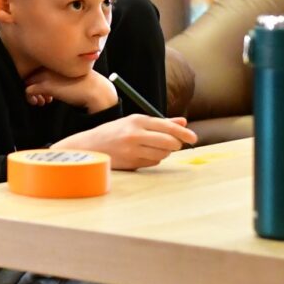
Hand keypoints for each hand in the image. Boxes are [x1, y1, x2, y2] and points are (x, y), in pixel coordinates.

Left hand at [25, 68, 116, 112]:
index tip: (49, 91)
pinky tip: (42, 102)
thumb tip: (52, 87)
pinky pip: (27, 91)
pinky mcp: (45, 85)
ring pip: (26, 82)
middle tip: (44, 98)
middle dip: (35, 87)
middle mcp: (49, 65)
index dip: (40, 80)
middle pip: (30, 74)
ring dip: (33, 94)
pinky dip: (31, 99)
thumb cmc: (87, 85)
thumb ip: (60, 77)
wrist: (96, 90)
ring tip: (42, 101)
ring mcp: (46, 75)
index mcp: (56, 61)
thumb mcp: (72, 76)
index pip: (38, 68)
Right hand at [57, 115, 196, 170]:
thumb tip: (183, 122)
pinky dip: (154, 160)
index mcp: (137, 120)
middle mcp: (135, 135)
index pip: (167, 126)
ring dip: (164, 153)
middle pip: (169, 142)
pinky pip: (153, 163)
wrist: (90, 146)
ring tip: (154, 148)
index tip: (194, 138)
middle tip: (175, 144)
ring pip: (162, 155)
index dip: (183, 133)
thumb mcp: (134, 122)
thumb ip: (160, 122)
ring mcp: (132, 150)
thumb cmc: (114, 132)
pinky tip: (143, 155)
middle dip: (175, 144)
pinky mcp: (131, 163)